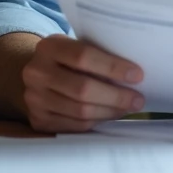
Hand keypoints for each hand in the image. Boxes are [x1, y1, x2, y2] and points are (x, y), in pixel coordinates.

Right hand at [21, 35, 144, 132]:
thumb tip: (134, 75)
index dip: (113, 67)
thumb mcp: (76, 47)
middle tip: (138, 100)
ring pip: (80, 111)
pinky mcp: (38, 120)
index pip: (83, 56)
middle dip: (116, 96)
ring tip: (127, 108)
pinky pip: (74, 125)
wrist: (36, 76)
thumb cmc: (67, 60)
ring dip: (109, 112)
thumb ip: (98, 55)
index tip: (138, 75)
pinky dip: (96, 121)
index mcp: (49, 47)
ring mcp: (34, 98)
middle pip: (83, 89)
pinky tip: (109, 115)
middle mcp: (36, 72)